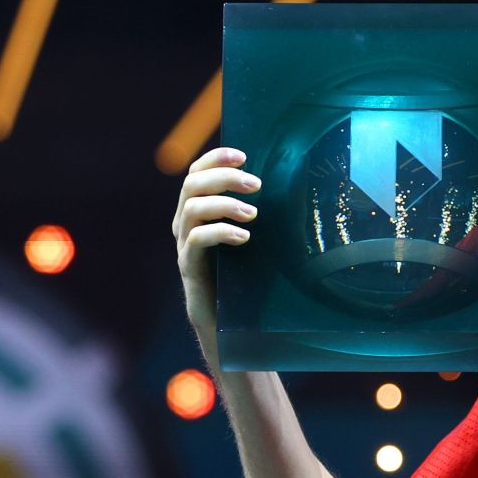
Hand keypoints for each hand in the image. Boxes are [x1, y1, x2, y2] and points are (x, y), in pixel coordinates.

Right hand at [173, 146, 261, 337]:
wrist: (229, 321)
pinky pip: (197, 240)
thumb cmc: (246, 275)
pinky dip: (221, 232)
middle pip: (192, 184)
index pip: (196, 172)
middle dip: (225, 178)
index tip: (243, 156)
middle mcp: (185, 223)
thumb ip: (258, 212)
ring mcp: (184, 244)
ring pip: (192, 208)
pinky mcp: (189, 266)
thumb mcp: (255, 237)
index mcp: (198, 210)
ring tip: (254, 214)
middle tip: (256, 185)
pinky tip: (243, 237)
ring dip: (225, 204)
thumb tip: (293, 184)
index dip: (216, 159)